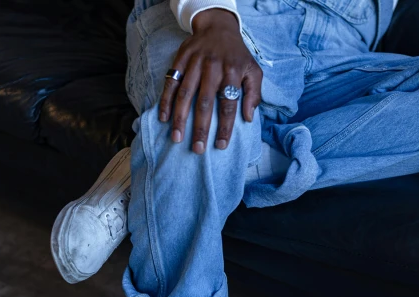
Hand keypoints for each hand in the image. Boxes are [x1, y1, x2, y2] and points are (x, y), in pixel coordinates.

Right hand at [159, 9, 262, 153]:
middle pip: (205, 102)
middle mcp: (213, 67)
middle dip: (201, 128)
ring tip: (177, 138)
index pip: (229, 104)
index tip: (220, 146)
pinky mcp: (180, 59)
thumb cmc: (237, 55)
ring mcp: (194, 63)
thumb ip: (254, 93)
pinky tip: (164, 118)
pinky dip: (166, 101)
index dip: (225, 126)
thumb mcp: (253, 70)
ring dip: (180, 118)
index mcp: (233, 71)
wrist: (218, 26)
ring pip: (185, 94)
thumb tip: (247, 118)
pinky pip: (171, 82)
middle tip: (197, 149)